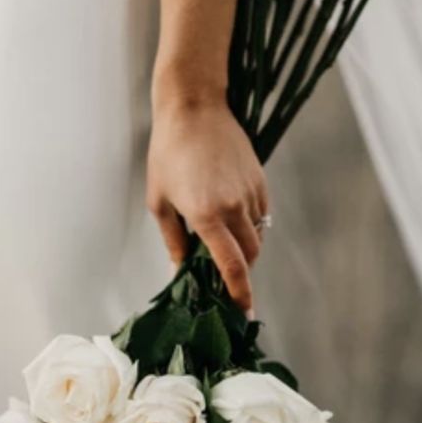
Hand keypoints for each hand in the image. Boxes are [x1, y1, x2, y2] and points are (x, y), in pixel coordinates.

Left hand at [146, 95, 268, 312]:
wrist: (193, 109)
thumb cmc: (167, 153)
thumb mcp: (160, 201)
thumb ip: (174, 241)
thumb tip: (181, 271)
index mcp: (206, 215)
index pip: (231, 266)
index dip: (240, 294)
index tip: (244, 313)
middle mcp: (234, 206)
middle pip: (250, 256)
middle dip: (240, 272)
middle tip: (222, 276)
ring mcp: (250, 192)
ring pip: (258, 236)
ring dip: (245, 248)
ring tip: (222, 241)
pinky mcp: (260, 181)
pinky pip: (262, 215)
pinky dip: (250, 224)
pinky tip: (231, 215)